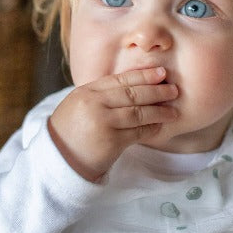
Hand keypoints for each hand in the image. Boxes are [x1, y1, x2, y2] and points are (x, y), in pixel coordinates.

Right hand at [48, 67, 177, 181]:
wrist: (58, 159)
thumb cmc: (71, 130)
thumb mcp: (80, 104)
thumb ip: (102, 95)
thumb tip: (135, 85)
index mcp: (87, 91)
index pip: (121, 79)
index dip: (144, 75)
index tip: (161, 73)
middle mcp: (95, 104)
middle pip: (132, 94)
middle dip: (156, 91)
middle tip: (174, 90)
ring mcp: (103, 123)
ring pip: (138, 112)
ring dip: (159, 111)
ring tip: (173, 111)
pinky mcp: (111, 142)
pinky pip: (138, 133)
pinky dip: (151, 129)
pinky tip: (160, 126)